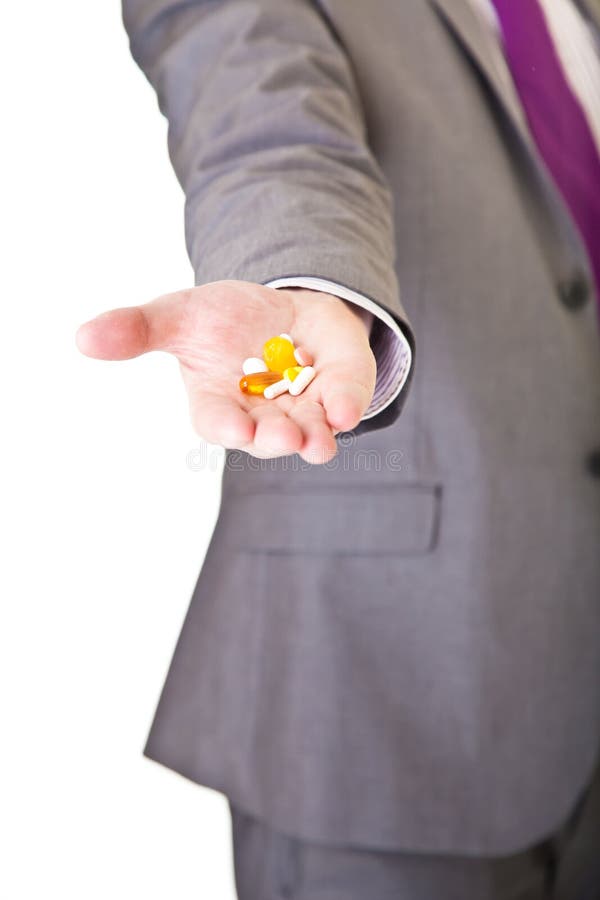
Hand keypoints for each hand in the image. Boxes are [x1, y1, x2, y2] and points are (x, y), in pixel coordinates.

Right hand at [76, 280, 375, 462]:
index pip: (219, 422)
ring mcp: (303, 406)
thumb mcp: (178, 315)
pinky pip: (343, 403)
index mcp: (219, 403)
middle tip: (285, 438)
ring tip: (319, 443)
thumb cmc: (220, 322)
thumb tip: (82, 337)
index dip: (226, 427)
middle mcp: (261, 415)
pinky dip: (348, 406)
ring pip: (310, 430)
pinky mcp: (336, 390)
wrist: (278, 309)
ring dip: (315, 437)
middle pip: (267, 435)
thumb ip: (138, 329)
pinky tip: (347, 410)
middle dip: (276, 437)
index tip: (234, 429)